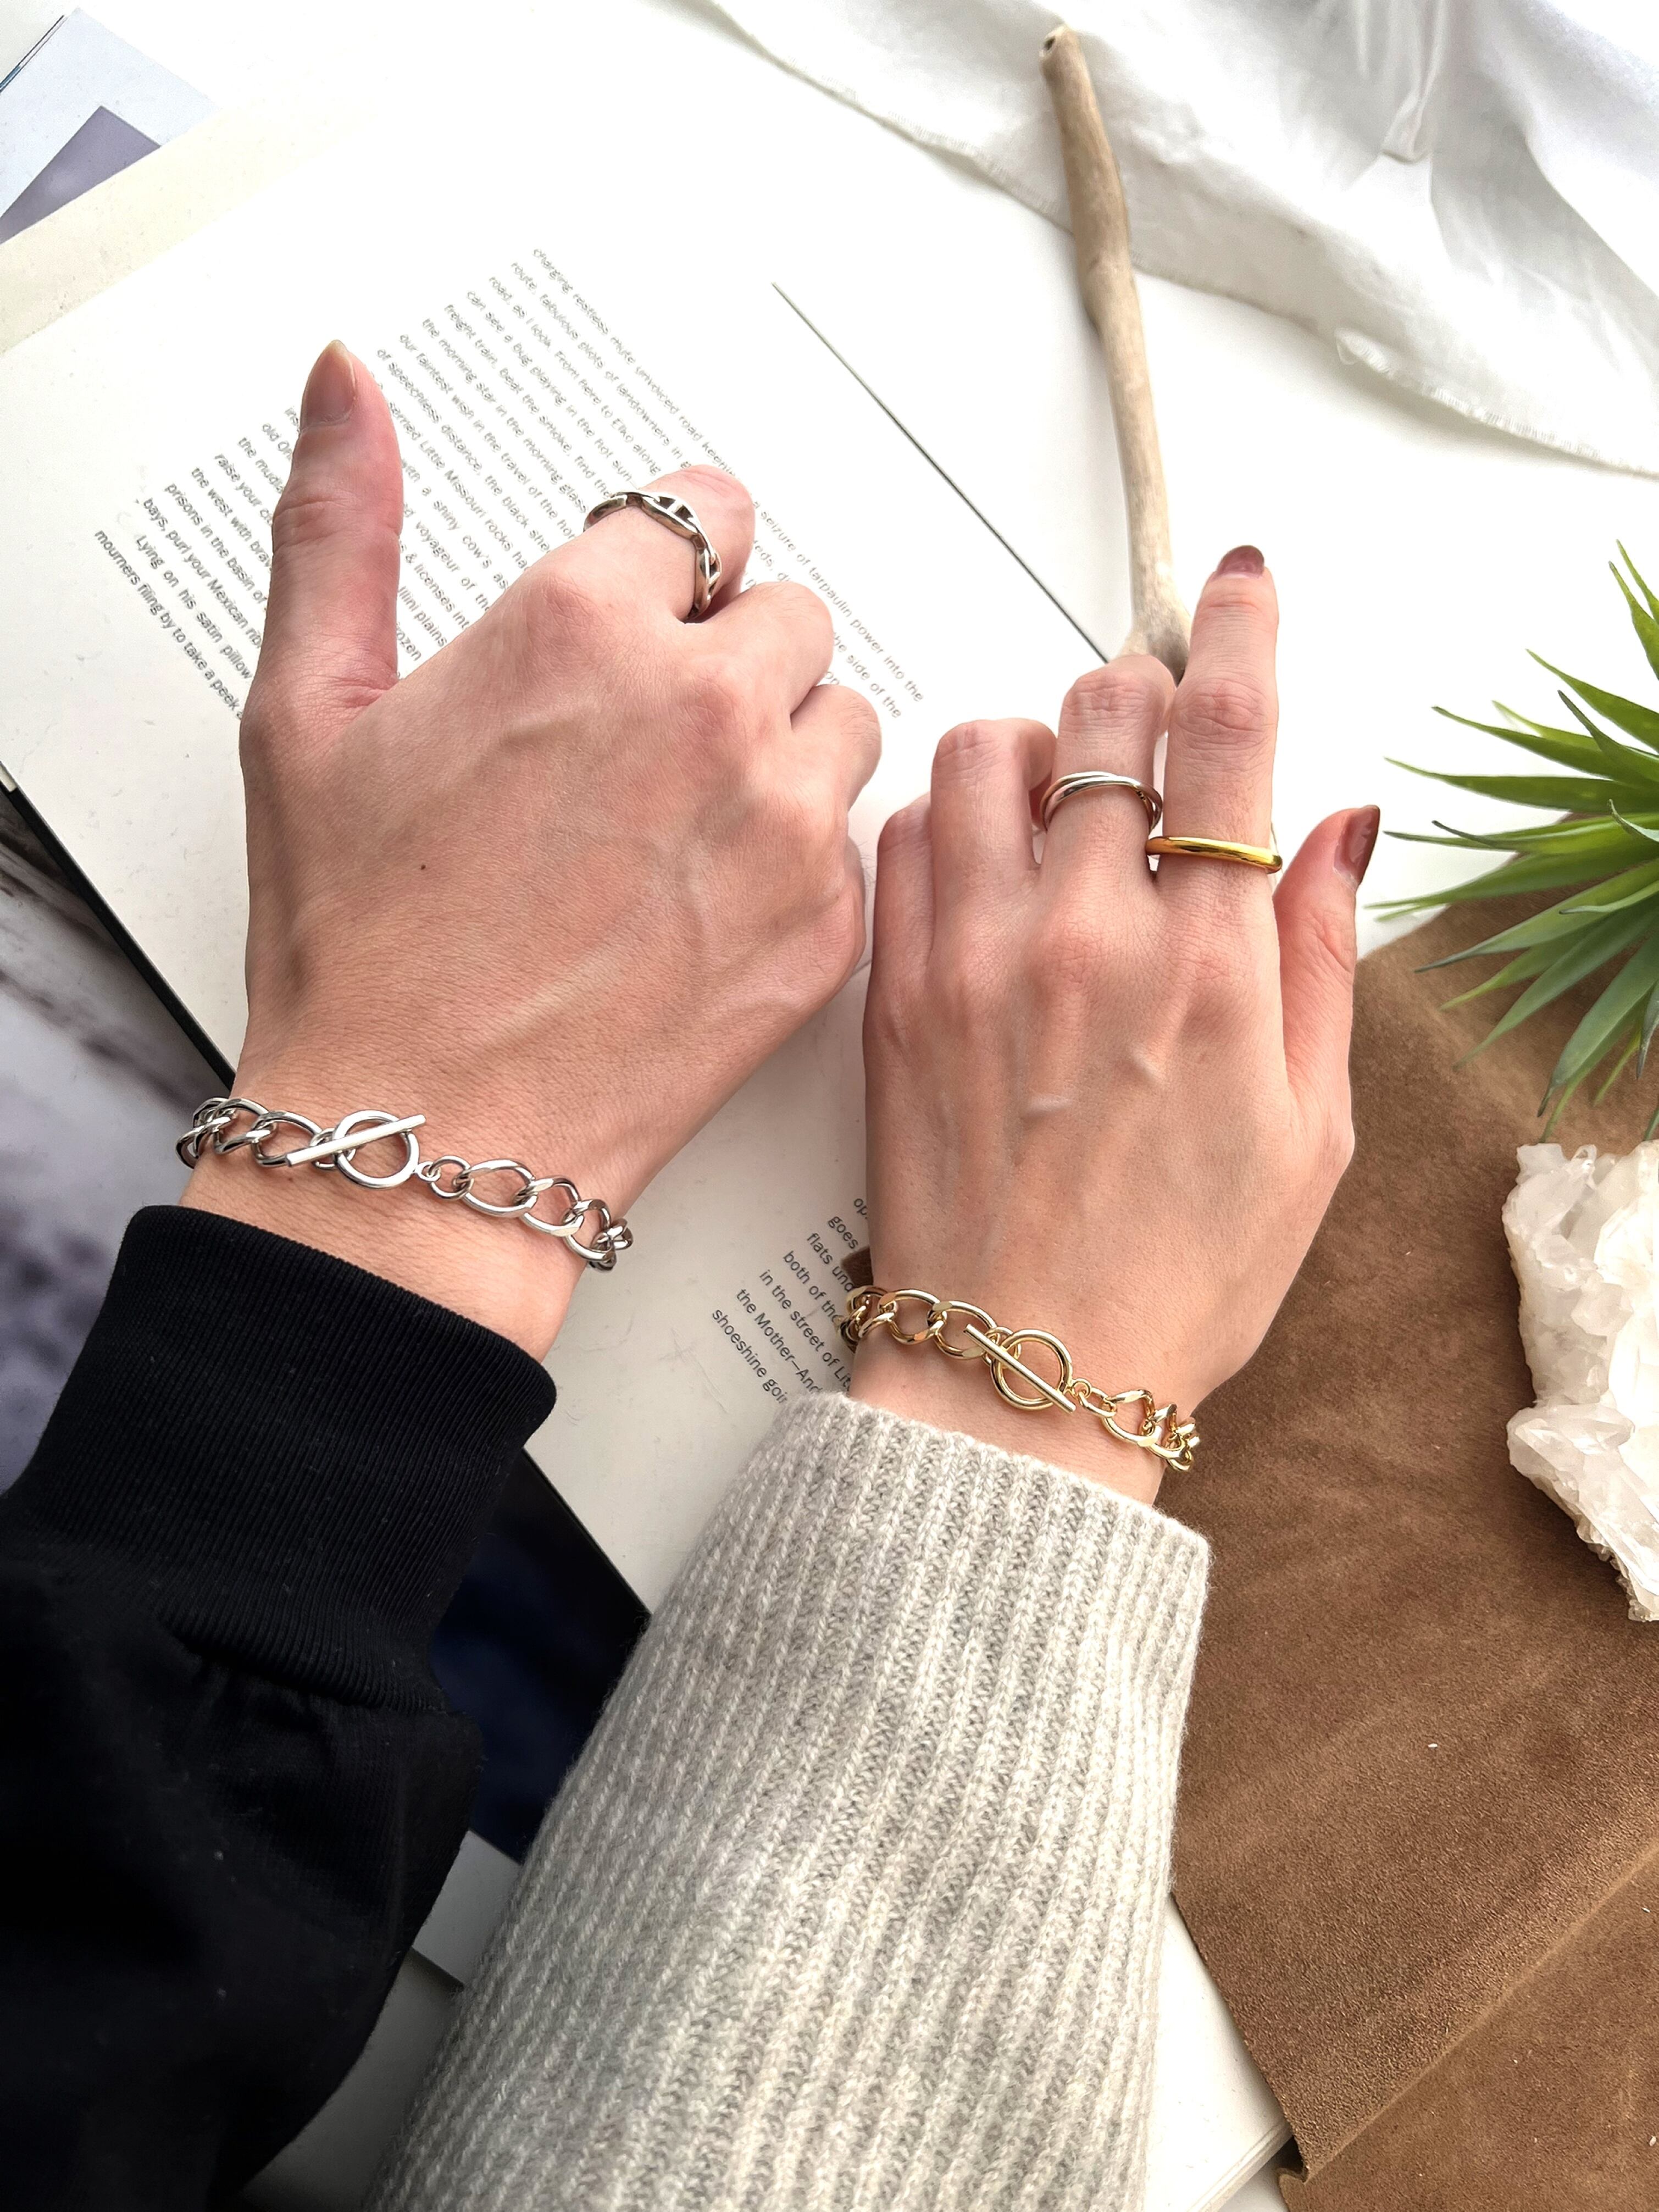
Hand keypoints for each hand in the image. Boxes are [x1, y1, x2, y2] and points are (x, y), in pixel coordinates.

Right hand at [185, 342, 878, 1354]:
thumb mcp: (309, 709)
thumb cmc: (359, 941)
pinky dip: (793, 859)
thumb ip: (343, 523)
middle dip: (725, 658)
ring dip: (778, 750)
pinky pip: (850, 839)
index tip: (636, 624)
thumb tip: (345, 380)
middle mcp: (703, 706)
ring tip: (675, 828)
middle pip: (785, 614)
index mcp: (583, 625)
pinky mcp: (825, 922)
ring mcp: (779, 820)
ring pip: (838, 719)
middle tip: (637, 748)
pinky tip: (697, 909)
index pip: (705, 514)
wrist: (419, 1131)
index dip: (664, 573)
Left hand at [850, 548, 1376, 1500]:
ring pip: (987, 748)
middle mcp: (1085, 942)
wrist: (1020, 1373)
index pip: (1228, 735)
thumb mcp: (1311, 1133)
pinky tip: (983, 867)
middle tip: (1152, 746)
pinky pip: (904, 833)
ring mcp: (974, 959)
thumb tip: (1335, 830)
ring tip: (1060, 809)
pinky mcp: (893, 991)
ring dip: (1037, 747)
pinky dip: (948, 815)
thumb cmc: (1170, 1277)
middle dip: (1139, 698)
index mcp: (1209, 971)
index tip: (1237, 585)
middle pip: (1102, 712)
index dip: (1240, 631)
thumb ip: (1321, 962)